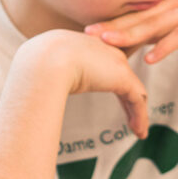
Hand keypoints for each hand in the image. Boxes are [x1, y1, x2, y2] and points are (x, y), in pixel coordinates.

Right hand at [17, 29, 150, 137]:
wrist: (45, 60)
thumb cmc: (37, 67)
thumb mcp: (45, 70)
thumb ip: (50, 78)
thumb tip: (39, 94)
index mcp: (88, 45)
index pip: (107, 65)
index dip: (111, 80)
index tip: (113, 94)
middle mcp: (106, 50)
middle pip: (124, 77)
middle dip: (129, 97)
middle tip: (131, 115)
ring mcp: (116, 63)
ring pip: (134, 91)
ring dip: (137, 112)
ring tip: (138, 131)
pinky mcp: (123, 78)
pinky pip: (137, 100)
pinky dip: (140, 117)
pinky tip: (139, 133)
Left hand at [85, 0, 177, 63]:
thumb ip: (170, 18)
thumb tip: (146, 35)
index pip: (140, 7)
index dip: (115, 16)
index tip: (89, 26)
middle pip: (142, 14)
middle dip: (113, 24)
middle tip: (87, 33)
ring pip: (158, 23)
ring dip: (131, 34)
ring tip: (108, 43)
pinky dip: (165, 46)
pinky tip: (150, 58)